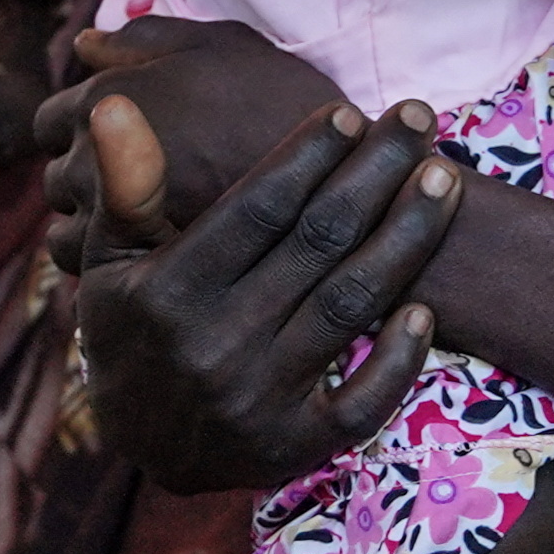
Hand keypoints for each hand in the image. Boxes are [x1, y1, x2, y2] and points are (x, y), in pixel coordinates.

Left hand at [26, 16, 324, 256]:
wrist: (341, 173)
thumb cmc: (282, 100)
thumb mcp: (221, 45)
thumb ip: (148, 38)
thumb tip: (87, 42)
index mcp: (109, 95)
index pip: (50, 120)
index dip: (85, 133)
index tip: (119, 145)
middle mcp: (97, 152)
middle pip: (57, 177)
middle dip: (88, 183)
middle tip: (136, 191)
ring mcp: (113, 211)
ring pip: (68, 231)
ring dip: (94, 231)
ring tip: (145, 230)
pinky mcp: (138, 261)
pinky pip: (96, 268)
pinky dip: (115, 265)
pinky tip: (153, 257)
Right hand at [54, 88, 469, 493]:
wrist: (139, 447)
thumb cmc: (133, 330)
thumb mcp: (111, 260)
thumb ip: (124, 186)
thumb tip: (115, 105)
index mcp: (170, 291)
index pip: (257, 209)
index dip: (308, 155)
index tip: (350, 112)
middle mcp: (216, 344)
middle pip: (318, 242)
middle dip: (376, 173)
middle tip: (419, 118)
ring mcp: (259, 399)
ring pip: (351, 303)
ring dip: (406, 238)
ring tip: (442, 181)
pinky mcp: (294, 447)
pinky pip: (363, 401)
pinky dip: (398, 357)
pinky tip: (426, 307)